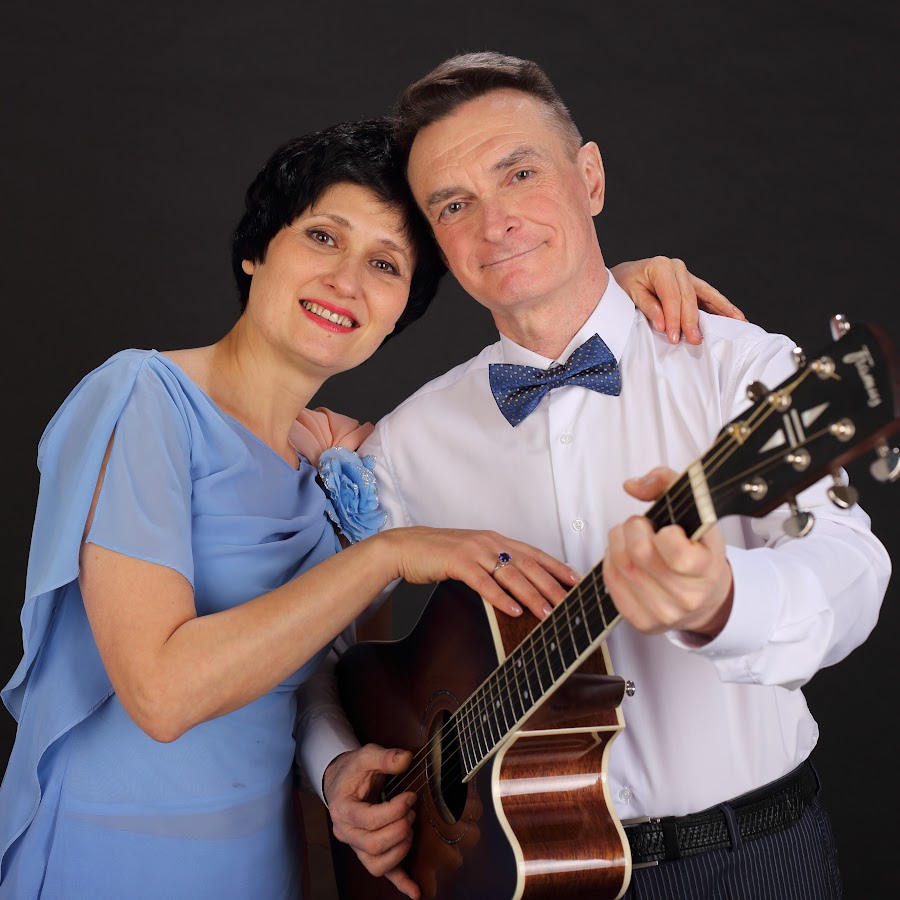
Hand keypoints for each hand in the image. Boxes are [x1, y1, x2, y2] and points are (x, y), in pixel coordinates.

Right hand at [324, 744, 420, 898]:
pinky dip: (401, 883)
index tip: (410, 796)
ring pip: (377, 864)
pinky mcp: (369, 853)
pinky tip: (416, 891)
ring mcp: (357, 847)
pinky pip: (384, 874)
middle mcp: (347, 834)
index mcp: (343, 810)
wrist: (342, 782)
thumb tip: (406, 759)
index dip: (395, 810)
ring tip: (410, 828)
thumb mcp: (365, 755)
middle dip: (400, 828)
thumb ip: (384, 756)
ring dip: (401, 849)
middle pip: (374, 845)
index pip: (369, 820)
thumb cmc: (354, 770)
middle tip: (411, 811)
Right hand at [383, 526, 579, 619]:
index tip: (576, 582)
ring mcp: (474, 551)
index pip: (534, 554)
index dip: (557, 568)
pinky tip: (512, 610)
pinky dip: (499, 597)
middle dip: (552, 586)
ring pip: (510, 574)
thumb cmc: (439, 553)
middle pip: (529, 565)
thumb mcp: (474, 555)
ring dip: (531, 595)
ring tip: (546, 613)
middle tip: (568, 605)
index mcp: (496, 540)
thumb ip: (495, 565)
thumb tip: (519, 585)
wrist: (406, 546)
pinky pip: (483, 582)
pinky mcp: (457, 562)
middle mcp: (490, 542)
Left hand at [602, 467, 733, 636]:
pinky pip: (610, 582)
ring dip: (617, 542)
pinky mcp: (641, 622)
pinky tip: (625, 556)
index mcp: (708, 570)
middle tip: (642, 525)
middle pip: (638, 555)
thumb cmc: (699, 550)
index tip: (668, 529)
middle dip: (632, 528)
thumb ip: (667, 483)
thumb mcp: (696, 512)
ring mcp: (663, 614)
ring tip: (632, 538)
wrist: (705, 596)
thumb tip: (632, 485)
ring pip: (620, 566)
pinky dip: (611, 561)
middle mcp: (687, 598)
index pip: (676, 552)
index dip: (664, 532)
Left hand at [611, 257, 745, 345]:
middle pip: (688, 298)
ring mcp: (686, 274)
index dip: (674, 318)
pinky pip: (708, 295)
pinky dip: (721, 305)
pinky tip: (734, 315)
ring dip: (720, 310)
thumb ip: (647, 306)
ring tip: (737, 323)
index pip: (671, 297)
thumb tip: (663, 323)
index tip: (675, 338)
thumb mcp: (629, 294)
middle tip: (695, 340)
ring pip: (704, 295)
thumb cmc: (623, 284)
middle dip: (692, 321)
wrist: (622, 275)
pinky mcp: (690, 283)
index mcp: (661, 266)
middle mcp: (676, 267)